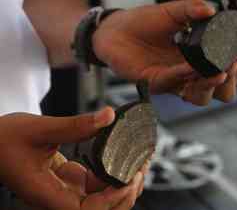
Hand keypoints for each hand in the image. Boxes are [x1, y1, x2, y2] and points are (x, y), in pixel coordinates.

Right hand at [0, 107, 147, 209]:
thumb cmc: (3, 141)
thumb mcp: (39, 129)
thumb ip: (75, 125)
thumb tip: (108, 117)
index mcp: (47, 194)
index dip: (111, 200)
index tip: (128, 178)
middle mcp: (60, 197)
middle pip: (102, 209)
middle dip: (126, 191)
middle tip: (141, 166)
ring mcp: (68, 190)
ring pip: (104, 198)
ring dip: (124, 183)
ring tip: (139, 161)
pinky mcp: (73, 180)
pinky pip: (100, 184)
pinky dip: (116, 174)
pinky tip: (125, 158)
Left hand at [93, 0, 236, 105]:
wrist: (114, 29)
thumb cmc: (143, 23)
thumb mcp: (172, 12)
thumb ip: (191, 10)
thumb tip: (212, 10)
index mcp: (194, 60)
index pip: (221, 72)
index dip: (233, 68)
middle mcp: (186, 75)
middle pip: (217, 92)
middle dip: (228, 82)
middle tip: (231, 66)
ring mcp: (172, 81)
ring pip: (199, 97)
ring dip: (211, 85)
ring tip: (220, 72)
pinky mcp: (155, 83)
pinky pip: (175, 83)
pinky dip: (186, 75)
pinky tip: (192, 67)